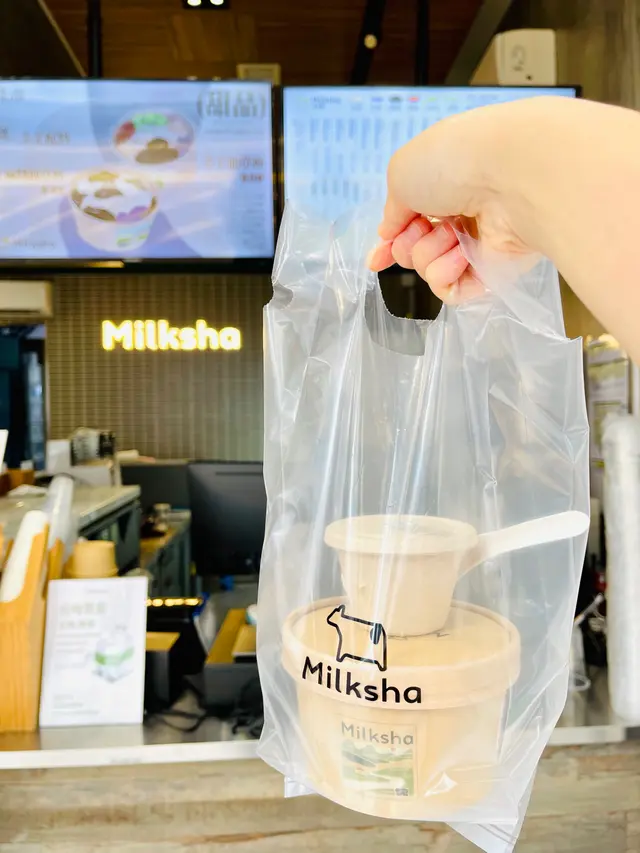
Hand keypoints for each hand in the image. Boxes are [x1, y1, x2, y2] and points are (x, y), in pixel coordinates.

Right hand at [367, 104, 537, 303]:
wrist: (508, 175)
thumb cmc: (453, 161)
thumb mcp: (401, 173)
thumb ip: (391, 210)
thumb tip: (388, 235)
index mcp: (442, 186)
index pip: (409, 224)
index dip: (390, 243)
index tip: (376, 260)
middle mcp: (461, 215)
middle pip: (413, 250)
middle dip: (408, 242)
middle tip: (425, 224)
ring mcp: (477, 244)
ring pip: (428, 269)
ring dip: (428, 252)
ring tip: (452, 232)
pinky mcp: (492, 272)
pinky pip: (451, 290)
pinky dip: (446, 274)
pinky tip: (460, 255)